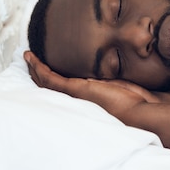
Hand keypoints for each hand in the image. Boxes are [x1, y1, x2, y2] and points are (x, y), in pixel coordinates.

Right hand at [24, 51, 160, 116]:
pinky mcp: (76, 89)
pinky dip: (39, 68)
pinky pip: (51, 78)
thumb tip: (119, 72)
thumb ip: (114, 82)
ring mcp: (76, 95)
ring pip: (48, 83)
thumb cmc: (137, 102)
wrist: (141, 113)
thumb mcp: (122, 88)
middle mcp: (79, 99)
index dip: (54, 79)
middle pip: (52, 88)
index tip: (47, 69)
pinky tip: (32, 58)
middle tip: (29, 62)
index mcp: (88, 98)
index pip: (66, 89)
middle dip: (39, 75)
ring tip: (28, 57)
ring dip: (36, 69)